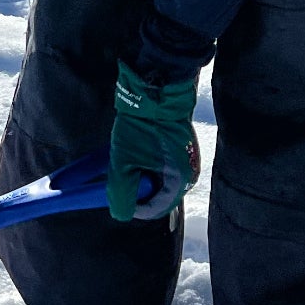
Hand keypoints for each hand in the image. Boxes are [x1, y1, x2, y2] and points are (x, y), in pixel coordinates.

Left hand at [107, 62, 200, 222]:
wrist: (156, 91)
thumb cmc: (141, 126)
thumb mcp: (123, 161)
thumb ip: (121, 192)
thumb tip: (120, 213)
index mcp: (179, 181)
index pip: (155, 209)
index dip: (133, 207)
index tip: (116, 197)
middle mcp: (187, 174)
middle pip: (158, 196)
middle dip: (137, 190)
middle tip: (121, 176)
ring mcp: (186, 160)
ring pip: (159, 181)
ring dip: (141, 176)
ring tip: (127, 160)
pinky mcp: (181, 149)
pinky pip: (163, 167)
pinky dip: (147, 165)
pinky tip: (135, 153)